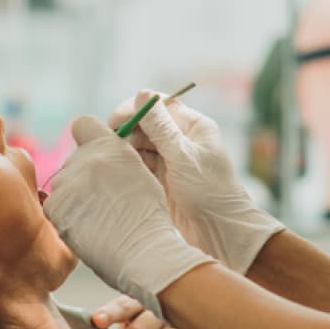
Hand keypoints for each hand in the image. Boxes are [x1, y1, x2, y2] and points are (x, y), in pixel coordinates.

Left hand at [44, 116, 214, 316]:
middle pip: (73, 160)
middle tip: (104, 199)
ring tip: (99, 218)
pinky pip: (55, 205)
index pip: (83, 124)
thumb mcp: (141, 173)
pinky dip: (66, 215)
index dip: (88, 138)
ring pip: (63, 184)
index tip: (96, 155)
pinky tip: (88, 227)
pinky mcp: (55, 207)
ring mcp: (67, 183)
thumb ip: (116, 157)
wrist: (142, 251)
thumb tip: (101, 156)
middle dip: (83, 175)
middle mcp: (84, 158)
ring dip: (74, 196)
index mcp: (110, 145)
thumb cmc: (149, 216)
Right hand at [107, 91, 282, 275]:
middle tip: (107, 145)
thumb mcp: (184, 157)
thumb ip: (161, 128)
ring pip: (140, 146)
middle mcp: (181, 140)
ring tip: (110, 159)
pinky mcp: (162, 180)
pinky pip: (140, 165)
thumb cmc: (211, 192)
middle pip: (146, 125)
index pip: (159, 106)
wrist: (221, 234)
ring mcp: (171, 161)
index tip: (114, 120)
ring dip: (125, 149)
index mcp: (193, 127)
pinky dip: (129, 166)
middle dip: (126, 131)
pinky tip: (117, 171)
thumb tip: (142, 94)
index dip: (135, 109)